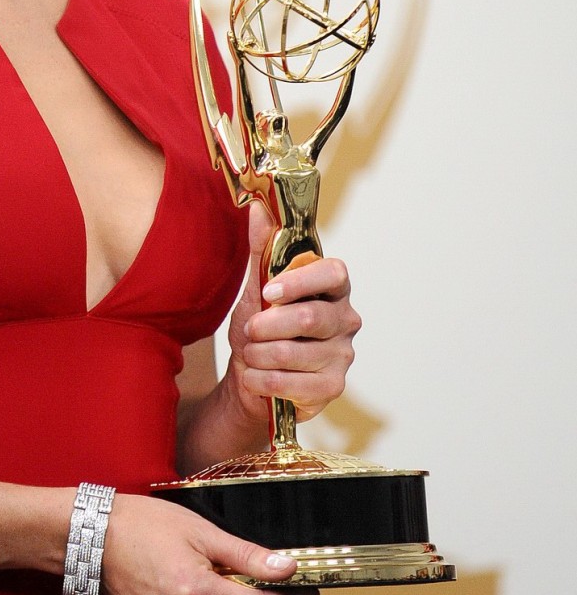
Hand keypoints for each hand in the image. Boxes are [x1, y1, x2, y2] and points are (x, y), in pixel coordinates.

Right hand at [101, 493, 317, 594]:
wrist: (93, 539)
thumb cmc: (143, 526)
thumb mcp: (201, 531)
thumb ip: (246, 554)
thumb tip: (287, 567)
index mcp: (194, 591)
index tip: (308, 589)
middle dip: (251, 592)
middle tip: (251, 565)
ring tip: (204, 568)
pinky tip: (187, 584)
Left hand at [226, 204, 360, 424]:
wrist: (252, 377)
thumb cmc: (260, 329)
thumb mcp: (256, 288)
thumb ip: (262, 249)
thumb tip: (259, 207)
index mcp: (332, 288)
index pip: (334, 273)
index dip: (299, 282)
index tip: (268, 292)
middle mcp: (345, 319)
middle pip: (309, 318)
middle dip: (266, 325)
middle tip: (249, 330)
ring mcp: (343, 355)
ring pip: (293, 353)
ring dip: (258, 355)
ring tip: (251, 354)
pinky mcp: (333, 387)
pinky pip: (289, 383)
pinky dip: (260, 380)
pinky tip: (255, 377)